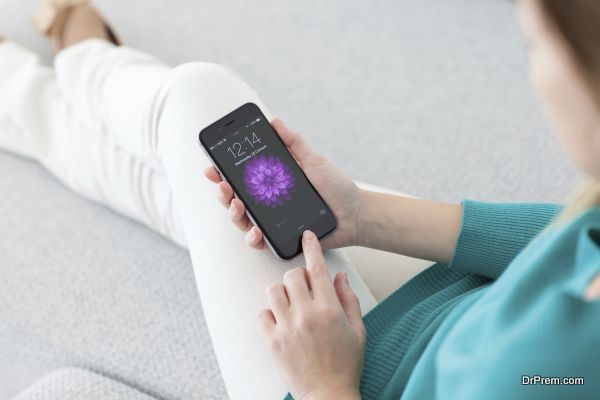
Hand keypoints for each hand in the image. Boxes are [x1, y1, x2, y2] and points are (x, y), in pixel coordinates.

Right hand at [203, 118, 362, 249]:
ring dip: (233, 214)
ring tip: (236, 205)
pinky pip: (260, 241)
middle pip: (235, 199)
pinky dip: (253, 237)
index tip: (213, 167)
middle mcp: (268, 202)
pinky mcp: (281, 239)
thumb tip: (274, 120)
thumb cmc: (335, 186)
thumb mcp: (313, 160)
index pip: (242, 178)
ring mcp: (273, 222)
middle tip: (223, 186)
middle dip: (223, 193)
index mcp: (272, 182)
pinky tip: (255, 232)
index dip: (223, 173)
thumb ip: (293, 142)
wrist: (355, 213)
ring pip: (242, 221)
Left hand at [257, 230, 364, 399]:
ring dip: (282, 294)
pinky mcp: (272, 341)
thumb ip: (348, 299)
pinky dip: (269, 314)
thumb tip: (338, 276)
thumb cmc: (345, 364)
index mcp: (329, 310)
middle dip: (297, 277)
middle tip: (304, 289)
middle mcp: (306, 315)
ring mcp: (287, 328)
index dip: (312, 247)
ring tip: (291, 306)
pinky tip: (281, 322)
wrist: (327, 394)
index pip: (317, 268)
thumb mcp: (358, 329)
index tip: (307, 236)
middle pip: (291, 275)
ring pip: (273, 291)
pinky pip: (262, 314)